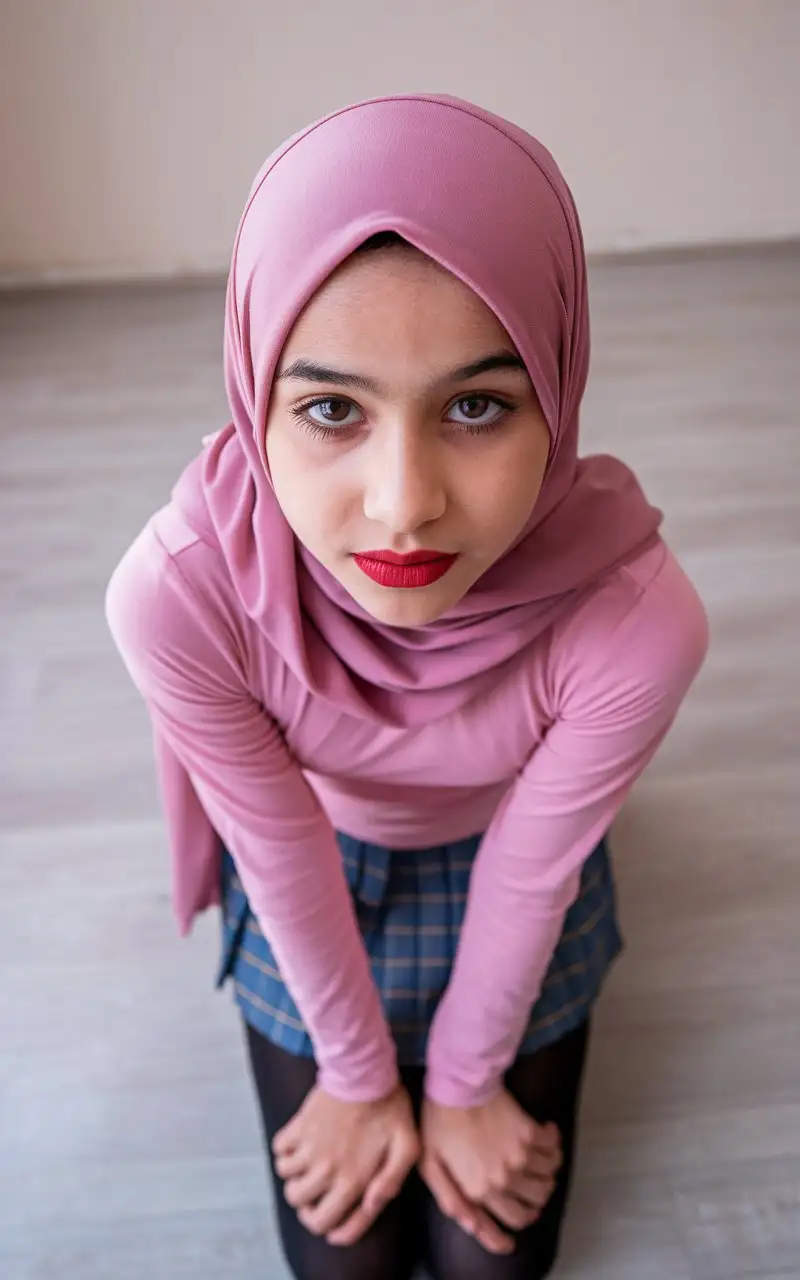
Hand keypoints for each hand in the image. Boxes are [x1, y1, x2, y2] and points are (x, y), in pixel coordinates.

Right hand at [272, 1082, 419, 1246]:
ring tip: (311, 1167)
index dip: (327, 1230)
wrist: (365, 1070)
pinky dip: (285, 1152)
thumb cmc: (390, 1109)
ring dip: (296, 1178)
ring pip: (287, 1180)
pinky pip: (278, 1151)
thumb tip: (369, 1207)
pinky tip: (301, 1144)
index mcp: (352, 1180)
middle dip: (308, 1205)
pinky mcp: (298, 1127)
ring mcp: (309, 1148)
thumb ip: (390, 1183)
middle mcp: (326, 1169)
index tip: (331, 1221)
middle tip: (320, 1192)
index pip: (327, 1224)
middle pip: (299, 1204)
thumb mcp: (407, 1147)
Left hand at [420, 1089, 561, 1254]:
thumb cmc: (440, 1123)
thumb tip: (472, 1226)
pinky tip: (546, 1136)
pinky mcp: (531, 1134)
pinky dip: (554, 1149)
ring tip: (536, 1164)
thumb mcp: (431, 1165)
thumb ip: (450, 1198)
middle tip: (528, 1190)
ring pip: (548, 1180)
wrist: (459, 1084)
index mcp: (480, 1189)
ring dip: (546, 1176)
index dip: (519, 1225)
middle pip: (536, 1202)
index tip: (522, 1226)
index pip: (512, 1220)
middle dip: (535, 1201)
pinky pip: (554, 1151)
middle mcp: (505, 1179)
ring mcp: (521, 1157)